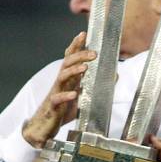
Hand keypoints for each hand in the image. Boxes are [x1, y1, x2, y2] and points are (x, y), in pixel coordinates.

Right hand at [22, 32, 95, 147]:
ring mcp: (55, 93)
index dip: (76, 45)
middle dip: (79, 55)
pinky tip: (75, 94)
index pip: (70, 58)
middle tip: (94, 53)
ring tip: (85, 68)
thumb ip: (96, 86)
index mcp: (68, 79)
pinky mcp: (53, 106)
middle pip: (67, 63)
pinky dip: (66, 96)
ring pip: (61, 77)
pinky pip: (57, 99)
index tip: (83, 33)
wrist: (44, 128)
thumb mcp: (82, 97)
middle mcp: (61, 83)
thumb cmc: (62, 110)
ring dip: (73, 71)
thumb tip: (115, 76)